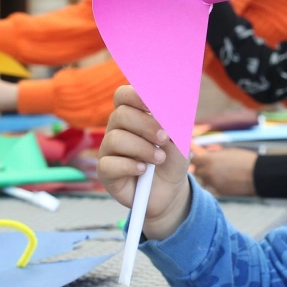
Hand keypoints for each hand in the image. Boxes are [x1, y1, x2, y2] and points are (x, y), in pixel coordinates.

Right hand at [99, 85, 191, 239]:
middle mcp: (117, 129)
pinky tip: (143, 170)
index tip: (151, 102)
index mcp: (134, 115)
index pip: (123, 95)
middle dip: (145, 125)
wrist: (170, 192)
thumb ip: (174, 124)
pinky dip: (129, 166)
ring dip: (141, 148)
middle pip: (120, 115)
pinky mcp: (105, 171)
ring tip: (159, 159)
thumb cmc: (172, 161)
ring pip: (114, 139)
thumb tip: (167, 110)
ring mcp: (109, 150)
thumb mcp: (180, 142)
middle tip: (163, 138)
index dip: (134, 94)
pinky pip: (108, 164)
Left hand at [190, 147, 258, 196]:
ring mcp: (213, 183)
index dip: (196, 160)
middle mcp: (208, 172)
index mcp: (209, 159)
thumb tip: (208, 153)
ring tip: (218, 176)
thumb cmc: (245, 160)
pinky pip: (212, 189)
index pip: (193, 160)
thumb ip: (215, 154)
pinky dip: (215, 186)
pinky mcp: (219, 192)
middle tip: (209, 168)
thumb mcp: (228, 152)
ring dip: (207, 179)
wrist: (258, 175)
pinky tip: (225, 182)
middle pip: (197, 172)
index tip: (199, 160)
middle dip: (201, 170)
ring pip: (203, 182)